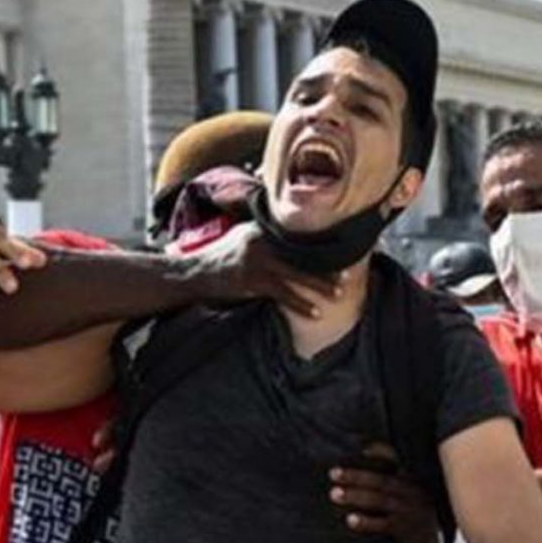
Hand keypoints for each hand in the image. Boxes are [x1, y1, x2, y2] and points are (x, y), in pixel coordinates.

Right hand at [194, 222, 342, 318]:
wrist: (193, 273)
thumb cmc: (219, 258)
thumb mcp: (240, 236)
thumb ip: (262, 232)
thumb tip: (283, 232)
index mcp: (261, 229)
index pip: (297, 235)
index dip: (320, 244)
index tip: (341, 249)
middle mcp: (261, 241)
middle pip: (302, 253)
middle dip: (326, 264)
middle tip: (348, 272)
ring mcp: (257, 261)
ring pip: (297, 274)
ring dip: (320, 285)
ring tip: (339, 293)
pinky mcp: (252, 281)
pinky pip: (283, 294)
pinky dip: (301, 304)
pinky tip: (315, 313)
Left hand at [329, 443, 438, 542]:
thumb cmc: (410, 519)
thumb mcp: (405, 496)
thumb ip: (390, 477)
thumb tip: (364, 450)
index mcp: (414, 481)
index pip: (398, 460)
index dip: (381, 452)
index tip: (361, 450)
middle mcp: (417, 493)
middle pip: (383, 481)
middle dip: (356, 476)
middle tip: (332, 474)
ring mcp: (414, 513)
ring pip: (381, 500)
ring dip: (356, 496)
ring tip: (334, 494)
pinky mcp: (410, 532)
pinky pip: (384, 525)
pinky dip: (366, 522)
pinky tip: (349, 520)